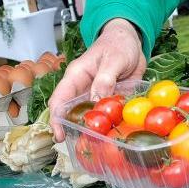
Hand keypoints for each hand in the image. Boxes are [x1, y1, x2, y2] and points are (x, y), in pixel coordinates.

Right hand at [49, 18, 146, 141]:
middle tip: (83, 147)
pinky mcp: (110, 101)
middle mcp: (83, 89)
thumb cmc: (118, 44)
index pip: (59, 100)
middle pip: (72, 114)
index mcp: (76, 76)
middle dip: (75, 131)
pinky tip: (117, 136)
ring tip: (100, 147)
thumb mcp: (113, 60)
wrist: (132, 40)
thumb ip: (105, 79)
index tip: (59, 135)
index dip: (56, 119)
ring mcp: (96, 97)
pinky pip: (108, 116)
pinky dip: (111, 126)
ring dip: (95, 131)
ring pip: (91, 118)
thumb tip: (96, 101)